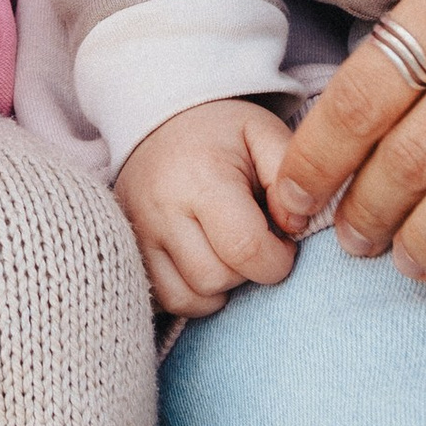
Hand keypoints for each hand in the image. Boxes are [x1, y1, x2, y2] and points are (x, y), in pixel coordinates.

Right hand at [114, 99, 299, 316]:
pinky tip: (207, 265)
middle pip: (216, 278)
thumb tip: (295, 226)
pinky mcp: (130, 253)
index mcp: (202, 176)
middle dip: (248, 272)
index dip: (278, 259)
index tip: (283, 241)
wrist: (158, 124)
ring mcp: (139, 234)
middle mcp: (162, 209)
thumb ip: (288, 174)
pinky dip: (194, 296)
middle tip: (255, 241)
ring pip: (190, 298)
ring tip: (229, 252)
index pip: (246, 247)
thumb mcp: (263, 133)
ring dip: (221, 287)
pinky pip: (166, 301)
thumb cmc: (221, 134)